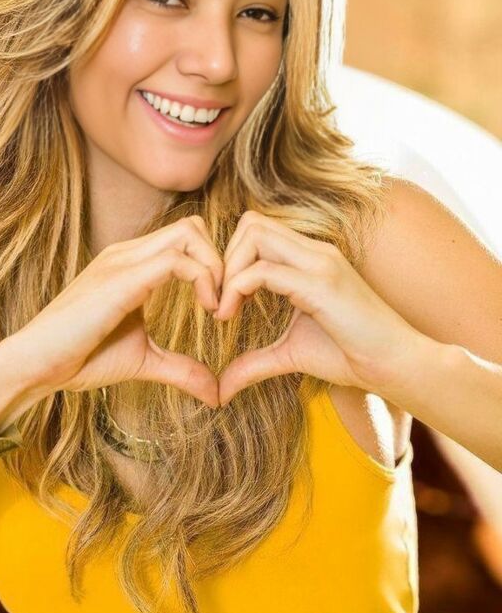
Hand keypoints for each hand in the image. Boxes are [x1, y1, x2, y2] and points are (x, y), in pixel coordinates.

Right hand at [0, 216, 222, 421]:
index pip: (186, 238)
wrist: (35, 365)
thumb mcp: (143, 361)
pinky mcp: (122, 279)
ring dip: (217, 267)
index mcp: (131, 264)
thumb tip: (216, 394)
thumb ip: (181, 369)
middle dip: (222, 260)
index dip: (214, 266)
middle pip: (192, 226)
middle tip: (225, 303)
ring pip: (189, 233)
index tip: (221, 307)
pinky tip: (209, 311)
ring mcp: (123, 261)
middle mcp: (127, 253)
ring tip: (217, 308)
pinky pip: (177, 261)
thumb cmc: (80, 359)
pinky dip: (205, 280)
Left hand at [212, 211, 424, 406]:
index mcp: (309, 258)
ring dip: (228, 268)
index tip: (221, 300)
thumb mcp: (290, 355)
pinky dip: (237, 288)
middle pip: (251, 222)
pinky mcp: (321, 283)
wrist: (396, 365)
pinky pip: (264, 271)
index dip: (231, 259)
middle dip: (224, 257)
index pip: (257, 230)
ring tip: (221, 309)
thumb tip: (220, 390)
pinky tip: (229, 316)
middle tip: (216, 300)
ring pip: (254, 234)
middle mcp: (314, 251)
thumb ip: (254, 363)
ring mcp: (319, 262)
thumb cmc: (351, 356)